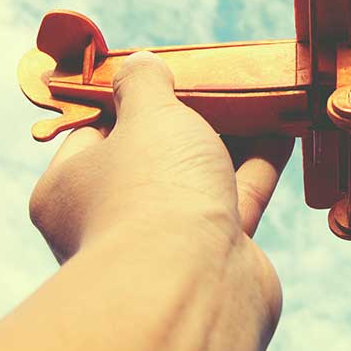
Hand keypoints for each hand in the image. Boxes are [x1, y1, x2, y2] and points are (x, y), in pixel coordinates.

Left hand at [29, 48, 293, 329]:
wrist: (194, 285)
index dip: (126, 100)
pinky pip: (236, 197)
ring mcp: (164, 242)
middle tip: (215, 82)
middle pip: (152, 156)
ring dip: (230, 138)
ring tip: (259, 97)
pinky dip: (258, 163)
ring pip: (198, 177)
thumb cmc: (151, 193)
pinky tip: (282, 128)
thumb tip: (139, 64)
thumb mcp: (146, 115)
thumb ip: (144, 85)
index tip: (160, 74)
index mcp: (68, 190)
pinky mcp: (215, 255)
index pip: (92, 134)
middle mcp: (110, 220)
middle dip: (187, 119)